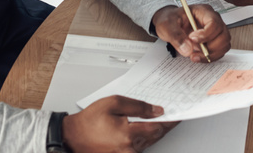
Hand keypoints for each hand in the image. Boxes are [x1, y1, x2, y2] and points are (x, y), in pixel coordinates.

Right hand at [61, 95, 176, 151]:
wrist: (72, 137)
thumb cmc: (89, 122)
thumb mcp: (113, 104)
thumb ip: (137, 106)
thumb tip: (156, 111)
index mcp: (128, 135)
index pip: (158, 128)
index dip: (171, 120)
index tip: (180, 114)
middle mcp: (129, 149)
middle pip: (156, 137)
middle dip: (165, 125)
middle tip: (173, 115)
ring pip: (149, 142)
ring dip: (155, 131)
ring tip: (158, 119)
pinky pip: (140, 147)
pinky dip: (145, 137)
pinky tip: (145, 128)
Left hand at [151, 4, 230, 61]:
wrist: (169, 25)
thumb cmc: (170, 20)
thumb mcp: (167, 25)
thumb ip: (176, 36)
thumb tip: (188, 49)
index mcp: (203, 11)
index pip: (214, 22)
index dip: (206, 34)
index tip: (192, 39)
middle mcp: (213, 20)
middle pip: (223, 35)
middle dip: (210, 47)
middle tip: (194, 51)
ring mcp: (215, 31)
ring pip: (224, 44)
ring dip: (211, 54)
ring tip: (194, 55)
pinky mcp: (214, 41)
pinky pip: (219, 51)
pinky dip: (210, 57)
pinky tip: (197, 56)